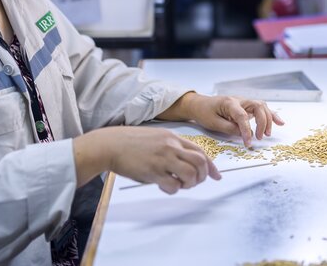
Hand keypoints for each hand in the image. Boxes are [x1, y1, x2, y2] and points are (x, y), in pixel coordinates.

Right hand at [77, 126, 220, 193]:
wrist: (110, 144)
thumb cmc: (130, 142)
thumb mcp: (155, 137)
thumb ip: (171, 146)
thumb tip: (184, 161)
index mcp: (173, 138)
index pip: (200, 151)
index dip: (210, 166)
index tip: (216, 176)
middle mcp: (171, 147)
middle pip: (200, 162)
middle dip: (202, 176)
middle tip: (194, 182)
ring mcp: (163, 159)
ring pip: (190, 174)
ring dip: (189, 184)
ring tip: (180, 185)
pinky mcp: (153, 171)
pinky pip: (173, 185)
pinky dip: (174, 189)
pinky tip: (165, 187)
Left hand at [187, 94, 284, 147]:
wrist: (200, 104)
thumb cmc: (205, 112)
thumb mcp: (213, 123)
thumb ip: (230, 128)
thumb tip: (245, 135)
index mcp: (230, 103)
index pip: (242, 116)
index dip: (247, 130)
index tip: (248, 143)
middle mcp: (240, 100)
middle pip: (258, 107)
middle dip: (261, 123)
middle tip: (259, 137)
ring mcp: (245, 102)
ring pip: (262, 107)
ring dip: (268, 120)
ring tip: (267, 134)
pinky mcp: (247, 107)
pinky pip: (262, 109)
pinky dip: (272, 115)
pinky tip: (281, 122)